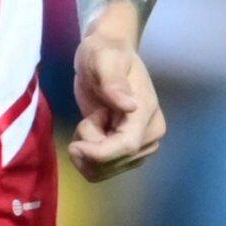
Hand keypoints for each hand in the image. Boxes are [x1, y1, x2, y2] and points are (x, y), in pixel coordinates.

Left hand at [68, 4, 165, 180]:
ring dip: (87, 152)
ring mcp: (141, 148)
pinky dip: (88, 157)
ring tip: (92, 121)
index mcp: (147, 114)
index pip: (126, 147)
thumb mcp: (103, 59)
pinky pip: (102, 170)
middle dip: (89, 147)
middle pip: (113, 163)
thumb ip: (113, 82)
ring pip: (105, 171)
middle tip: (90, 116)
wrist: (107, 53)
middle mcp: (150, 136)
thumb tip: (129, 106)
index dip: (98, 154)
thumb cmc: (104, 53)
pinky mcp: (128, 154)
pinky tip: (91, 133)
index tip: (74, 145)